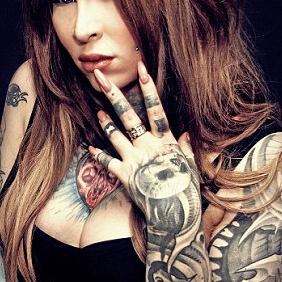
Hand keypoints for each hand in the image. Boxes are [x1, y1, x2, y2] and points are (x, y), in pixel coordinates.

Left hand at [88, 62, 200, 230]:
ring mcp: (134, 159)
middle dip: (114, 95)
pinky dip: (98, 155)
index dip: (148, 87)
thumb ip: (187, 148)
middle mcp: (148, 146)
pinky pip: (107, 162)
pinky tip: (90, 148)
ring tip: (97, 111)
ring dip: (105, 122)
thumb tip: (187, 133)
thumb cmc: (186, 191)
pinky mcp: (124, 175)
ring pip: (115, 135)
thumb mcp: (191, 166)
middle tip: (100, 78)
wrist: (174, 214)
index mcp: (166, 141)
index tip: (141, 67)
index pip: (156, 108)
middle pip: (129, 116)